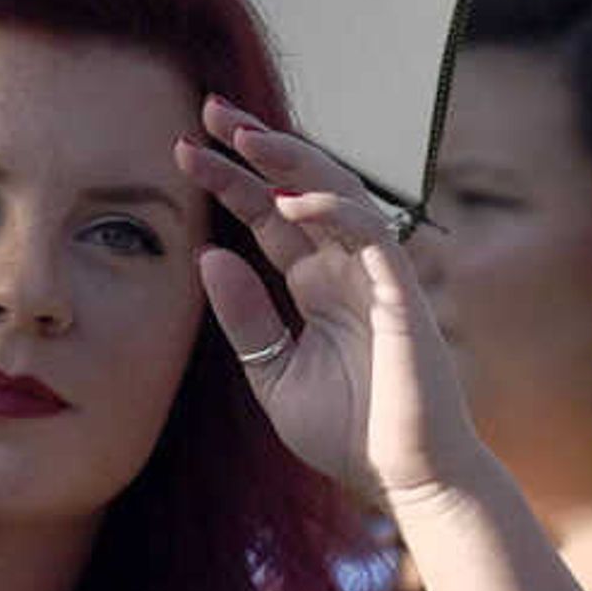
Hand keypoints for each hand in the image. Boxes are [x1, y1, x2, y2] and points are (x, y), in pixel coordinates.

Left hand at [176, 96, 485, 508]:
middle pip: (300, 187)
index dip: (231, 182)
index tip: (185, 152)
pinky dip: (334, 212)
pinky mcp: (402, 294)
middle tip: (210, 110)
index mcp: (316, 285)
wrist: (406, 480)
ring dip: (293, 161)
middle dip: (258, 147)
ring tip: (244, 136)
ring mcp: (376, 277)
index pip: (269, 216)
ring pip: (338, 193)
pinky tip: (292, 202)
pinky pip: (372, 235)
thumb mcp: (274, 376)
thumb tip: (208, 257)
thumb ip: (246, 319)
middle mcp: (346, 269)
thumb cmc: (350, 436)